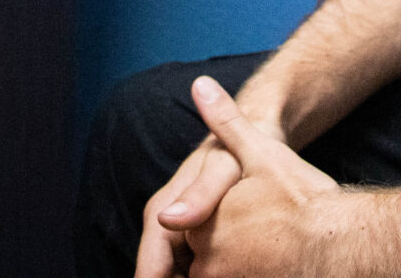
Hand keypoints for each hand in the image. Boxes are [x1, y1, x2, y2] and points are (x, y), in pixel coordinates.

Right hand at [136, 136, 240, 276]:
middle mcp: (165, 227)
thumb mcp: (223, 169)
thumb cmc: (237, 152)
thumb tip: (169, 219)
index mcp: (163, 214)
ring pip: (176, 274)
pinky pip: (191, 270)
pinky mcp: (195, 239)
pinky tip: (226, 275)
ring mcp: (179, 234)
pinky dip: (204, 275)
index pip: (149, 271)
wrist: (251, 137)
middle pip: (160, 276)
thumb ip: (200, 194)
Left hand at [177, 77, 341, 277]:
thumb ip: (225, 122)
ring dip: (235, 265)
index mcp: (201, 229)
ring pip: (220, 275)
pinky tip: (274, 265)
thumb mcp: (262, 153)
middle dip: (221, 249)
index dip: (211, 219)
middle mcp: (209, 267)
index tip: (244, 213)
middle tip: (262, 233)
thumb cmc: (304, 202)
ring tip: (268, 250)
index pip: (188, 229)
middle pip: (202, 260)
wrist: (347, 246)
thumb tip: (200, 84)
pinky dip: (252, 275)